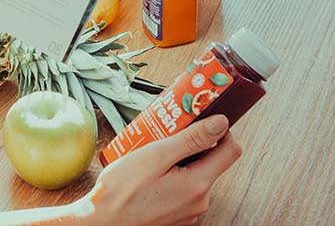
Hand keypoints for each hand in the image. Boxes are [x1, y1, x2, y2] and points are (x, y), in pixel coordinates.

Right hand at [82, 115, 241, 225]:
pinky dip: (172, 177)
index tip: (203, 120)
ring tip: (151, 155)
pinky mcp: (177, 216)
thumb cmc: (122, 190)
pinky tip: (149, 174)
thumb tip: (220, 123)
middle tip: (165, 135)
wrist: (103, 221)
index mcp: (198, 184)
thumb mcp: (156, 155)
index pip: (231, 151)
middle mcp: (200, 201)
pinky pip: (183, 190)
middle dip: (192, 145)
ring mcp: (189, 212)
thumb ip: (191, 139)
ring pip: (195, 175)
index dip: (221, 130)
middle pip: (210, 162)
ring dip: (179, 161)